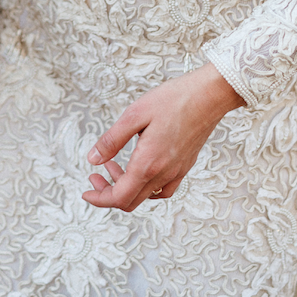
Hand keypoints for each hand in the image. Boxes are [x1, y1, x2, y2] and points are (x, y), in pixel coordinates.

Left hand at [83, 63, 244, 212]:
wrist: (210, 95)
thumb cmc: (174, 99)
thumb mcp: (134, 114)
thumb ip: (112, 140)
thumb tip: (93, 159)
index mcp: (148, 163)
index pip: (119, 197)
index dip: (99, 198)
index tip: (87, 190)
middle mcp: (163, 174)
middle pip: (131, 201)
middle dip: (108, 192)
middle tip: (96, 174)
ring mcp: (176, 172)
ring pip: (146, 196)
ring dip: (126, 187)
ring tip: (114, 164)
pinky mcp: (185, 165)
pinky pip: (165, 190)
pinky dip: (148, 188)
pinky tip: (142, 171)